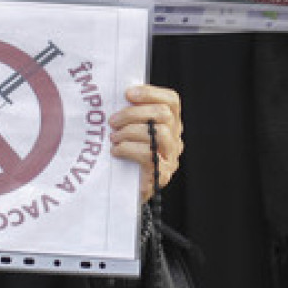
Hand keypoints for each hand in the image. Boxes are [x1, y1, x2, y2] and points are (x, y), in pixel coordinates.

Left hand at [109, 85, 182, 202]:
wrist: (125, 193)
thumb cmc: (126, 157)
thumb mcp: (131, 132)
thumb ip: (132, 115)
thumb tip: (118, 96)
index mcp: (170, 124)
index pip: (171, 100)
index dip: (151, 93)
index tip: (128, 93)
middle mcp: (175, 138)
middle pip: (164, 114)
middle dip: (134, 113)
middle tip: (113, 120)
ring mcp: (171, 157)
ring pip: (158, 133)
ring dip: (130, 131)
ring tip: (114, 138)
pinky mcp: (162, 174)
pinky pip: (148, 154)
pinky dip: (128, 149)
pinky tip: (116, 151)